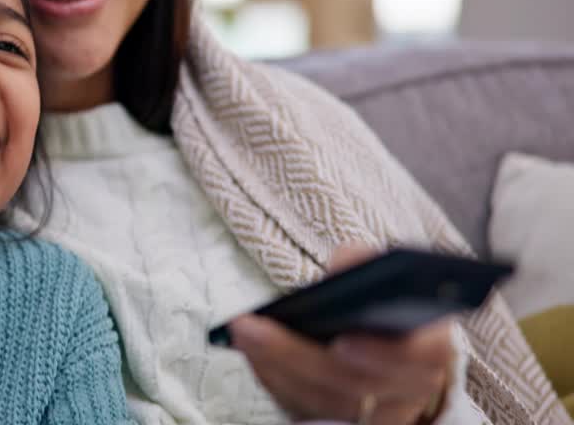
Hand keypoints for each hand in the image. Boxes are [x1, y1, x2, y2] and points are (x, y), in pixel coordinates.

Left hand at [229, 246, 452, 424]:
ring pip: (325, 402)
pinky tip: (248, 350)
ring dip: (275, 365)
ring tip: (241, 331)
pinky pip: (305, 410)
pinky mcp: (346, 423)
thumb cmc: (379, 302)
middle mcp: (411, 390)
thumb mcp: (379, 275)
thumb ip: (363, 263)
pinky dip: (273, 379)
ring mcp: (380, 414)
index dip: (385, 354)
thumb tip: (345, 263)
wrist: (383, 341)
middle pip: (357, 386)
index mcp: (432, 346)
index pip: (424, 356)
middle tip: (253, 328)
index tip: (343, 341)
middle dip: (298, 356)